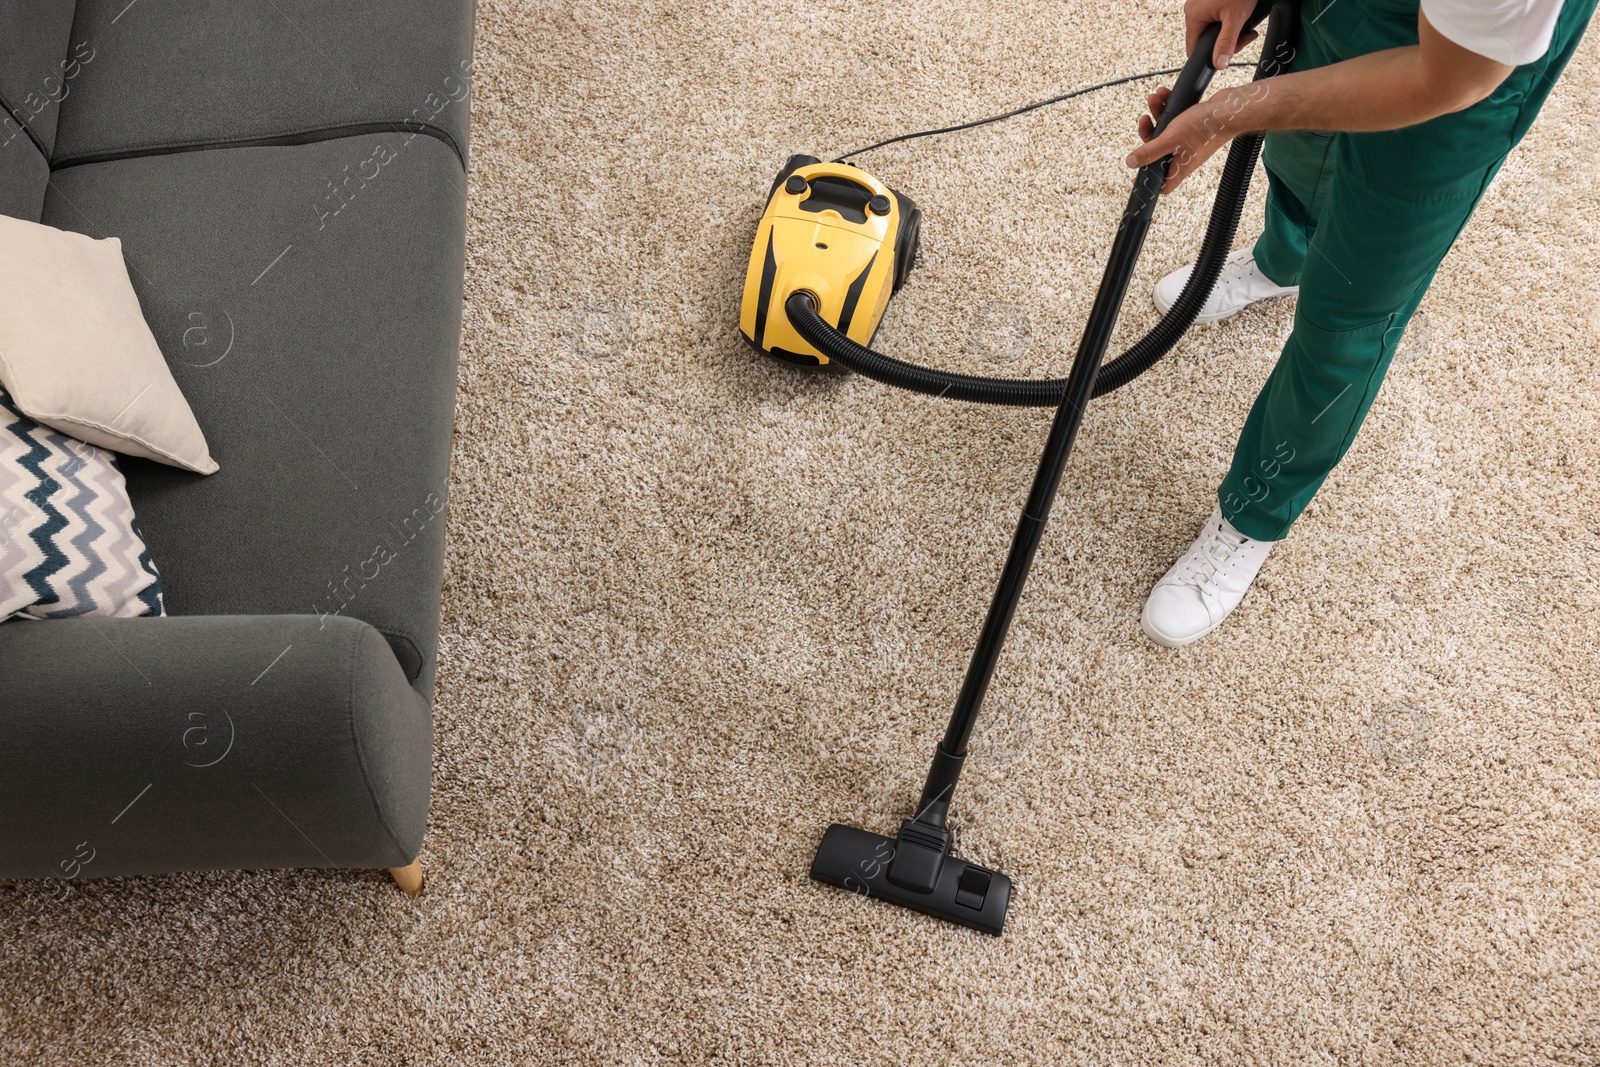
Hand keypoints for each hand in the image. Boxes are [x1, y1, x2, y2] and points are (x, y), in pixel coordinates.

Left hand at [1125, 88, 1242, 192]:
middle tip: (1145, 119)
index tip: (1138, 171)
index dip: (1150, 180)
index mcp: (1179, 167)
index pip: (1162, 184)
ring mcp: (1189, 142)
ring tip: (1154, 99)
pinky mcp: (1193, 127)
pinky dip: (1168, 108)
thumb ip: (1150, 151)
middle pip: (1158, 152)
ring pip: (1165, 131)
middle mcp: (1184, 156)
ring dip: (1157, 114)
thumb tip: (1132, 162)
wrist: (1231, 108)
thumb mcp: (1170, 139)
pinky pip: (1175, 119)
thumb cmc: (1206, 127)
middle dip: (1148, 133)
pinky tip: (1165, 95)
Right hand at [1184, 0, 1260, 68]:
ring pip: (1212, 28)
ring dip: (1230, 31)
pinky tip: (1239, 14)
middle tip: (1245, 35)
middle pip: (1206, 39)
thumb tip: (1219, 63)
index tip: (1229, 52)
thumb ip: (1227, 43)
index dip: (1211, 55)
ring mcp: (1199, 4)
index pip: (1194, 50)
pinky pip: (1214, 16)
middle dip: (1227, 41)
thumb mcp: (1236, 19)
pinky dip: (1227, 19)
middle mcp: (1192, 10)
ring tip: (1244, 22)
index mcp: (1193, 16)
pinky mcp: (1208, 1)